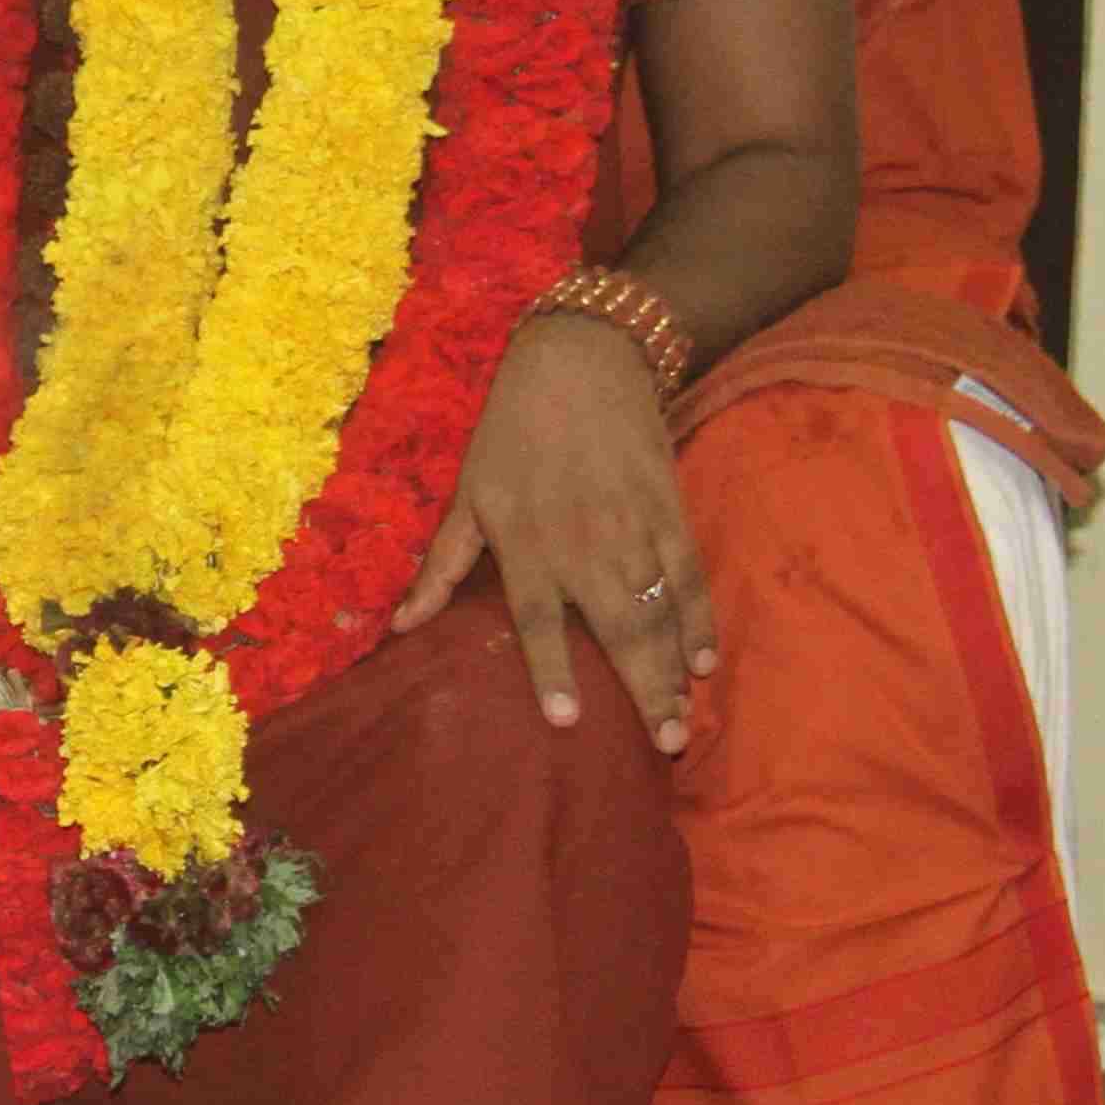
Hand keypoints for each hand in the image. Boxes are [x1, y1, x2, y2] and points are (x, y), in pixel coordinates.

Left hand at [389, 312, 712, 752]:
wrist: (581, 359)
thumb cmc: (512, 430)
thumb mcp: (467, 493)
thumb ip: (441, 564)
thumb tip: (399, 625)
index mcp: (526, 543)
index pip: (539, 619)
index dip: (552, 670)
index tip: (567, 721)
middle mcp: (582, 543)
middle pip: (618, 628)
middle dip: (643, 690)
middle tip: (664, 744)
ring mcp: (631, 528)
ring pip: (659, 610)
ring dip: (674, 668)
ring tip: (684, 719)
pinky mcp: (667, 509)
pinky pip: (688, 574)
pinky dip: (700, 617)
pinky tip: (705, 659)